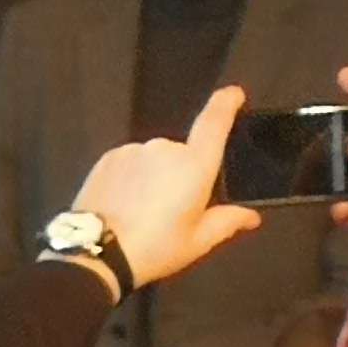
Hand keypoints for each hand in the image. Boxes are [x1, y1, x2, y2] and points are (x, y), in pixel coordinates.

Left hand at [68, 85, 263, 289]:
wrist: (97, 252)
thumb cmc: (155, 247)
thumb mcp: (197, 241)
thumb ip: (227, 222)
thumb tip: (250, 216)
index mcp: (194, 165)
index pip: (214, 122)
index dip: (226, 103)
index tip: (234, 94)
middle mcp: (164, 148)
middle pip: (183, 153)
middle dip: (182, 175)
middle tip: (173, 210)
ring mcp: (132, 150)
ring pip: (154, 159)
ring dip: (155, 177)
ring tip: (145, 212)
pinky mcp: (107, 157)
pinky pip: (130, 163)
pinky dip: (133, 178)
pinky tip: (126, 204)